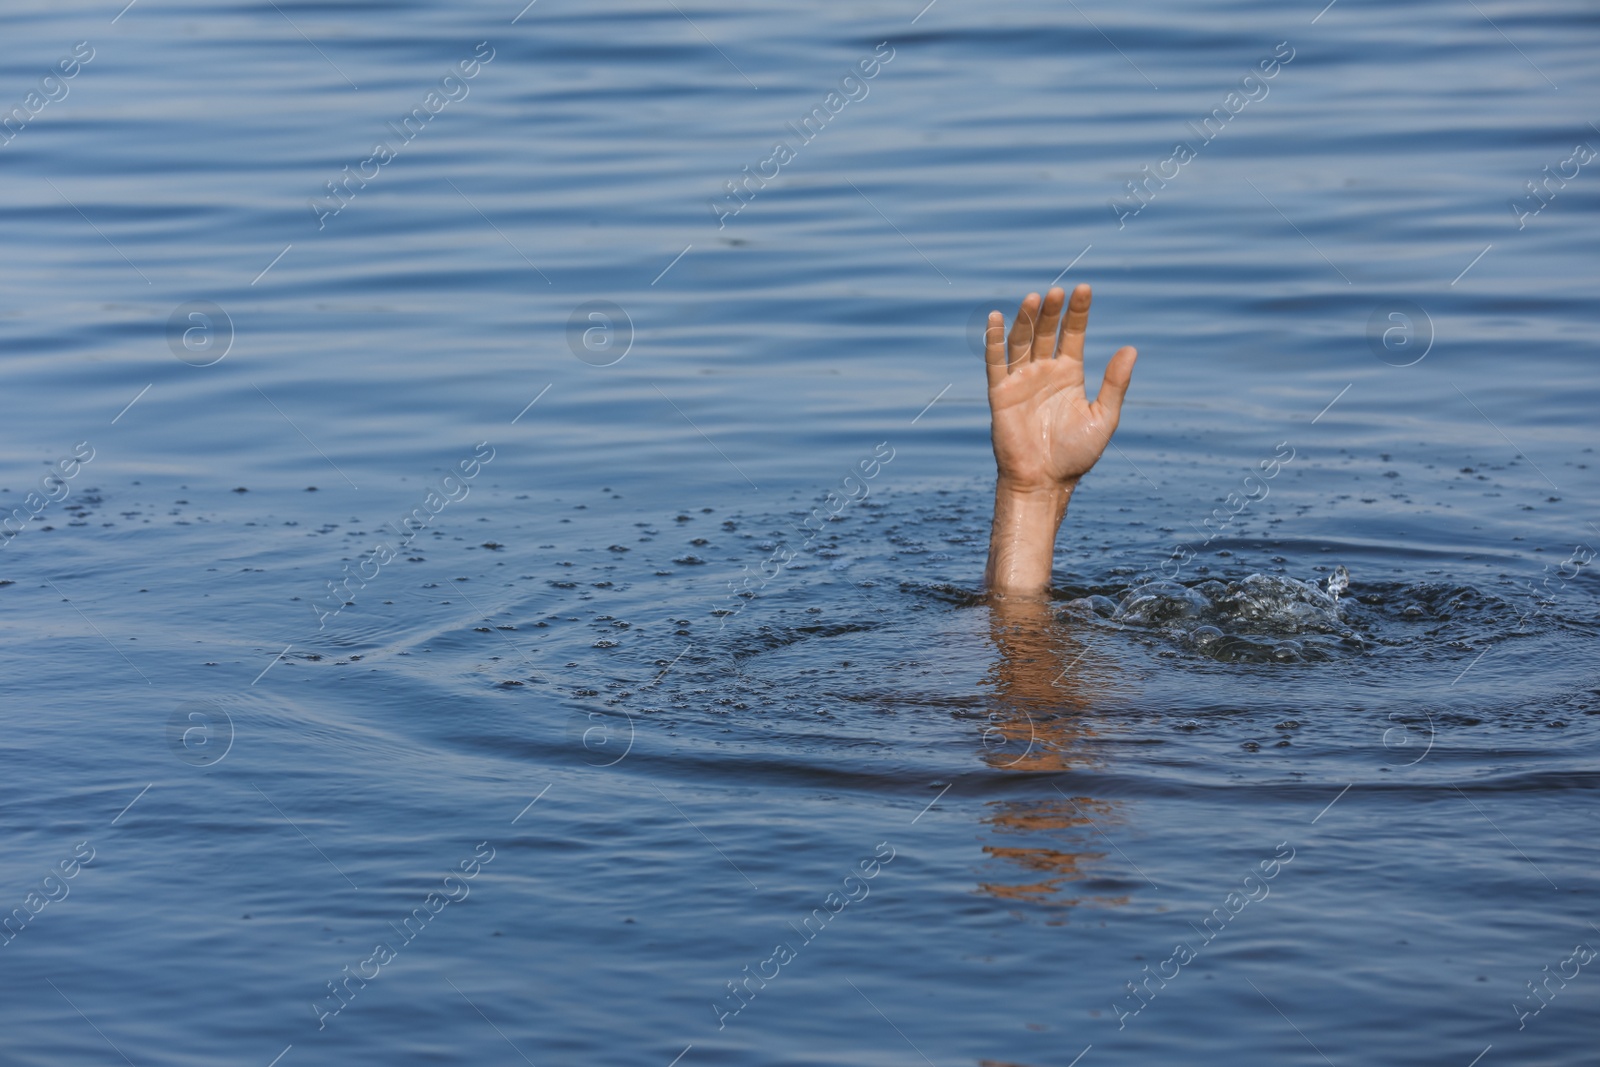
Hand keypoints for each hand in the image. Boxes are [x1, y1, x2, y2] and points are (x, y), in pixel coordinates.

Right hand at [985, 284, 1136, 492]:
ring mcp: (1021, 380)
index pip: (1073, 334)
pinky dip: (994, 340)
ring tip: (1034, 298)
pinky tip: (996, 318)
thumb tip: (1131, 348)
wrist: (1044, 481)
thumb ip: (1115, 383)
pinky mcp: (1000, 393)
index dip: (1078, 312)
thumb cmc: (1076, 455)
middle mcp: (1044, 372)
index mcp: (1069, 374)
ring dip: (1026, 319)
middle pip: (1046, 332)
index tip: (1084, 289)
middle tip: (1058, 291)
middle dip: (1052, 311)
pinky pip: (995, 362)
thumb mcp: (1104, 417)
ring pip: (1022, 341)